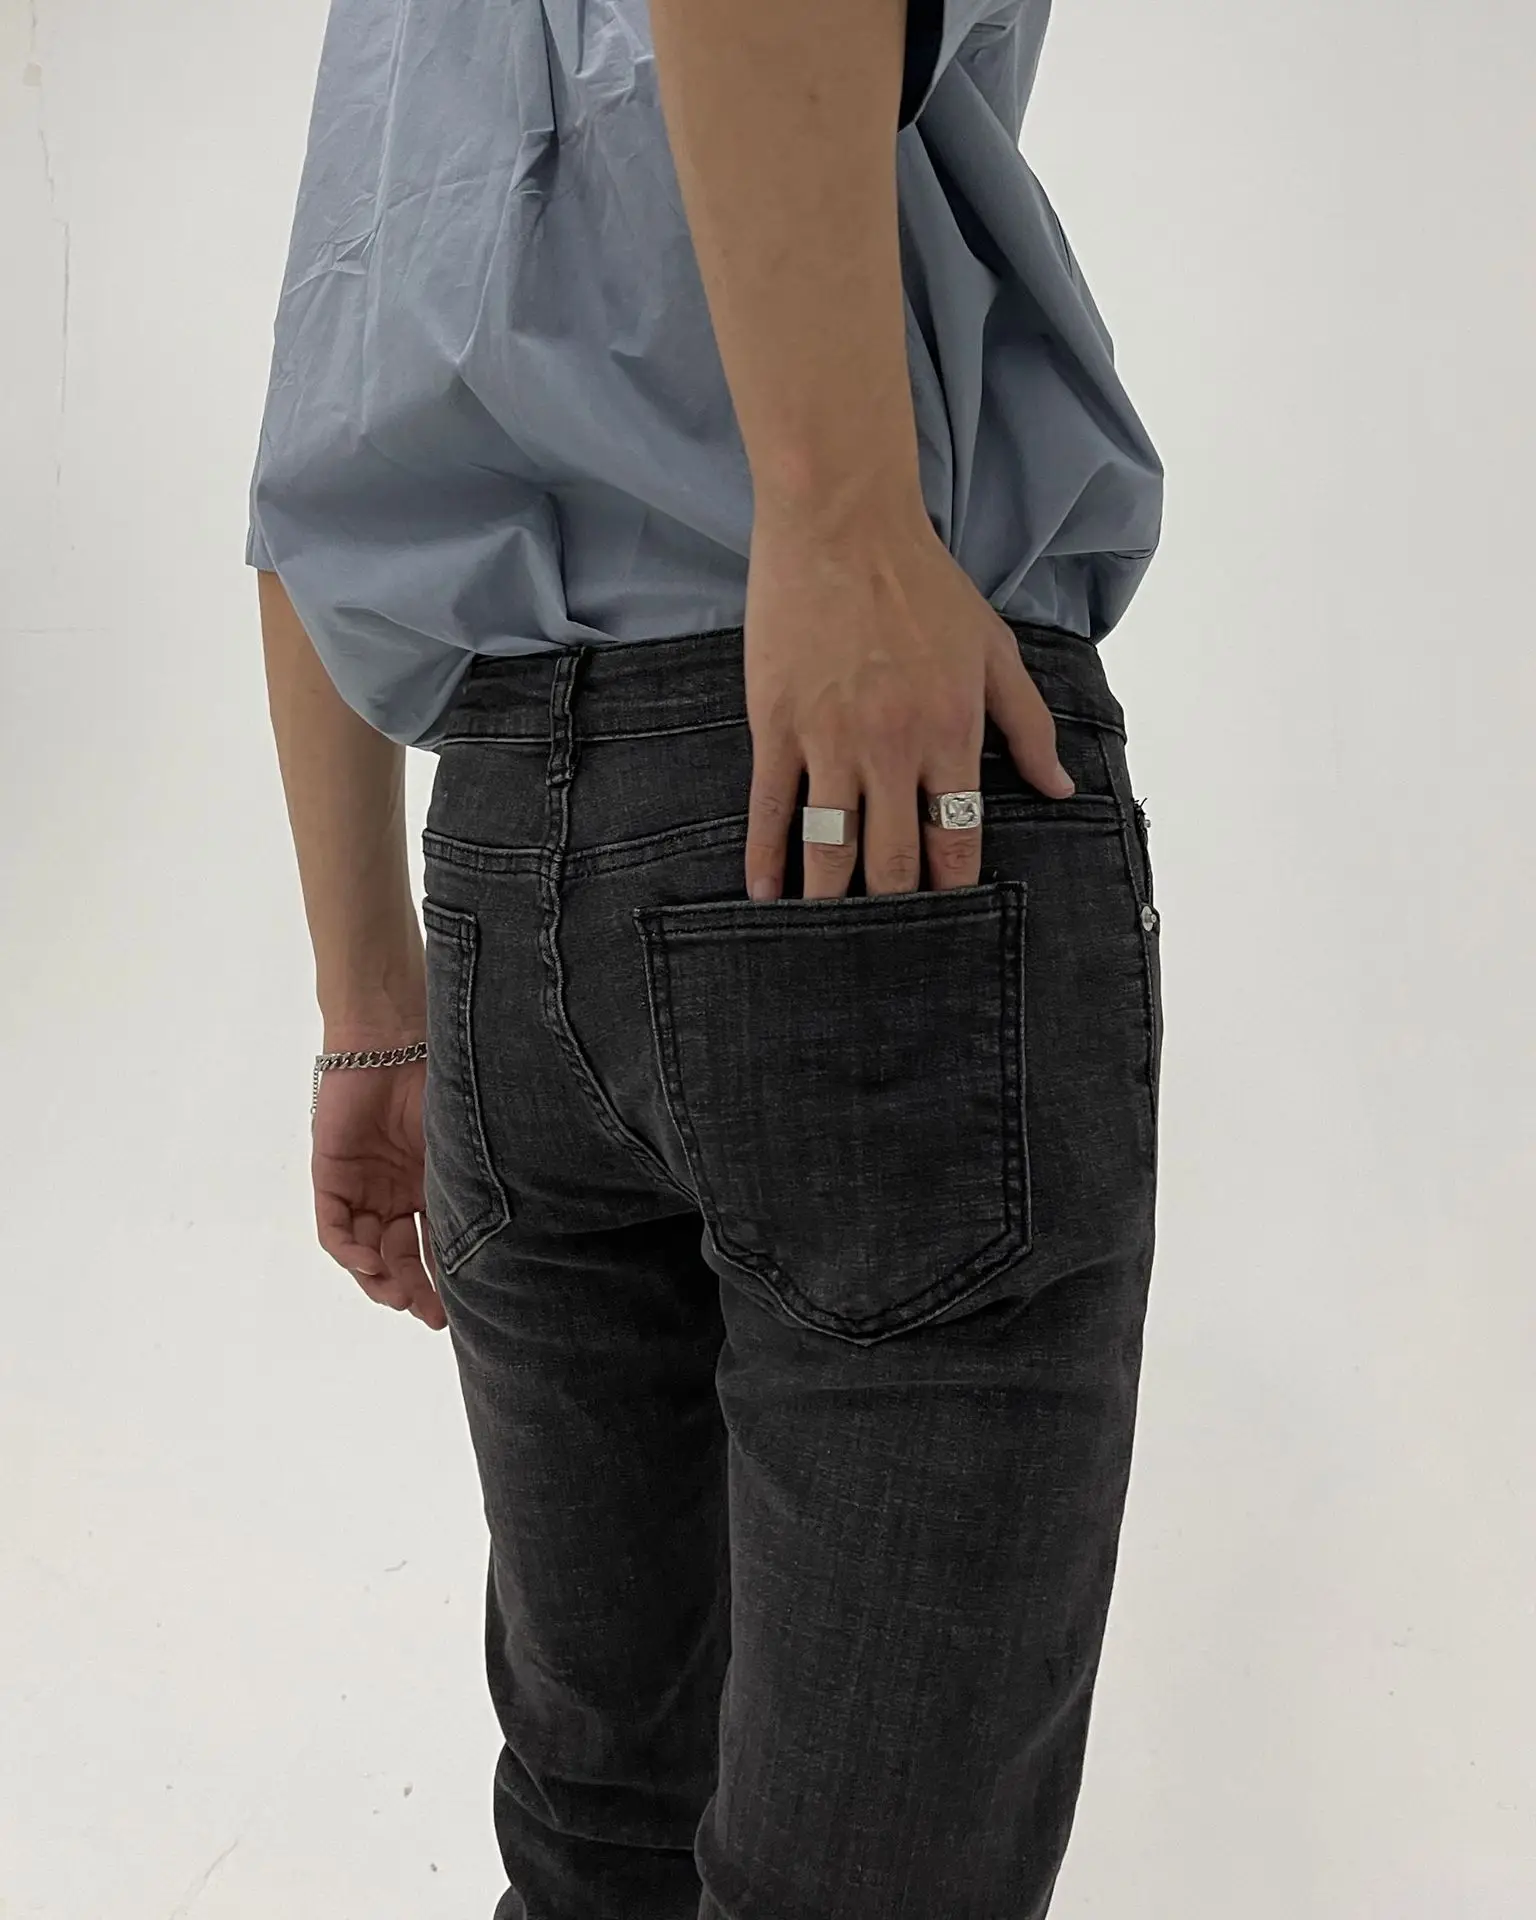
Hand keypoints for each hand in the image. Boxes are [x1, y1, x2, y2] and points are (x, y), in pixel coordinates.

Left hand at [311, 1053, 445, 1330]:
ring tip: (399, 1296)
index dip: (444, 1280)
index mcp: (431, 1186)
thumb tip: (502, 1245)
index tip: (458, 1311)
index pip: (433, 1246)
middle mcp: (396, 1192)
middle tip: (430, 1314)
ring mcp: (363, 1186)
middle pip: (399, 1256)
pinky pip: (335, 1228)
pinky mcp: (331, 1177)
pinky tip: (369, 1263)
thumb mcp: (460, 1148)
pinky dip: (350, 1251)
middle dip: (412, 1289)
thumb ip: (469, 1192)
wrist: (394, 1039)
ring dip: (380, 1278)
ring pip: (367, 1249)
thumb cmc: (441, 1081)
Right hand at [742, 506, 1074, 899]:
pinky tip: (763, 894)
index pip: (956, 840)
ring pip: (830, 847)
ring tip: (827, 937)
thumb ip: (1030, 725)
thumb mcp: (994, 651)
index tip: (949, 928)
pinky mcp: (777, 725)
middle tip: (888, 951)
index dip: (952, 893)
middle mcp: (891, 750)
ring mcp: (829, 741)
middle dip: (894, 911)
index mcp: (951, 734)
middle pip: (893, 860)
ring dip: (829, 899)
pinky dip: (766, 857)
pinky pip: (771, 808)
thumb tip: (1059, 789)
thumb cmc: (923, 585)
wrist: (842, 525)